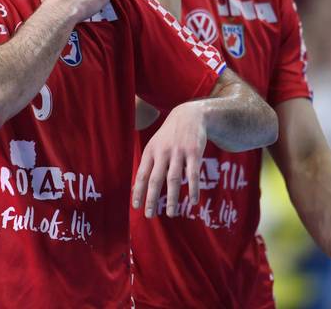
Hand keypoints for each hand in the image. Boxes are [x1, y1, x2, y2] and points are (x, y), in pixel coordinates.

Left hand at [132, 103, 205, 217]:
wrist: (189, 115)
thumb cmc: (169, 136)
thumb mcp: (154, 146)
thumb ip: (147, 166)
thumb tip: (135, 188)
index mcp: (150, 151)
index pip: (142, 175)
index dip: (138, 191)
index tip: (136, 207)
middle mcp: (163, 152)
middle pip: (155, 179)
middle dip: (151, 199)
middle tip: (149, 215)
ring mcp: (179, 152)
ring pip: (174, 179)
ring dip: (171, 198)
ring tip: (170, 213)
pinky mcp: (194, 152)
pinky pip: (193, 174)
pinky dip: (193, 188)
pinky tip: (193, 201)